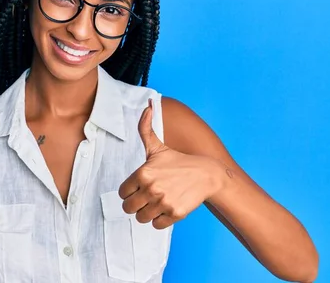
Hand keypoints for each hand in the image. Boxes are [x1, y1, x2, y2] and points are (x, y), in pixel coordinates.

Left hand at [118, 99, 229, 228]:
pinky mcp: (175, 214)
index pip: (122, 193)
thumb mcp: (158, 146)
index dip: (129, 191)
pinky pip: (156, 225)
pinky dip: (159, 220)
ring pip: (141, 218)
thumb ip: (145, 128)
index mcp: (143, 173)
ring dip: (146, 213)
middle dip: (135, 204)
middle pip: (128, 208)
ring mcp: (163, 202)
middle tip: (146, 197)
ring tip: (156, 203)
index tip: (139, 187)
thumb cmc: (178, 162)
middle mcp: (151, 189)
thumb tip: (147, 105)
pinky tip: (166, 208)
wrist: (207, 175)